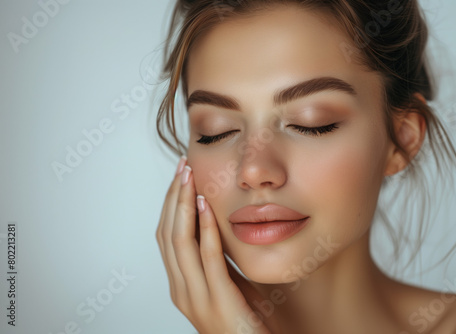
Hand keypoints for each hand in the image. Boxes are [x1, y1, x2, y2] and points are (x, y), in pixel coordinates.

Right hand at [156, 157, 278, 333]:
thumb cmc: (244, 320)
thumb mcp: (226, 282)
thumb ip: (217, 258)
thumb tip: (216, 224)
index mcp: (181, 284)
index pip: (166, 236)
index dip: (169, 203)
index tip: (179, 175)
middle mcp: (181, 289)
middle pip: (167, 233)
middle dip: (173, 197)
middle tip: (181, 167)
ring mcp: (196, 297)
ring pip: (179, 242)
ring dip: (182, 205)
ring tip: (189, 178)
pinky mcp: (217, 301)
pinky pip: (207, 258)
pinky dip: (203, 229)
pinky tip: (204, 206)